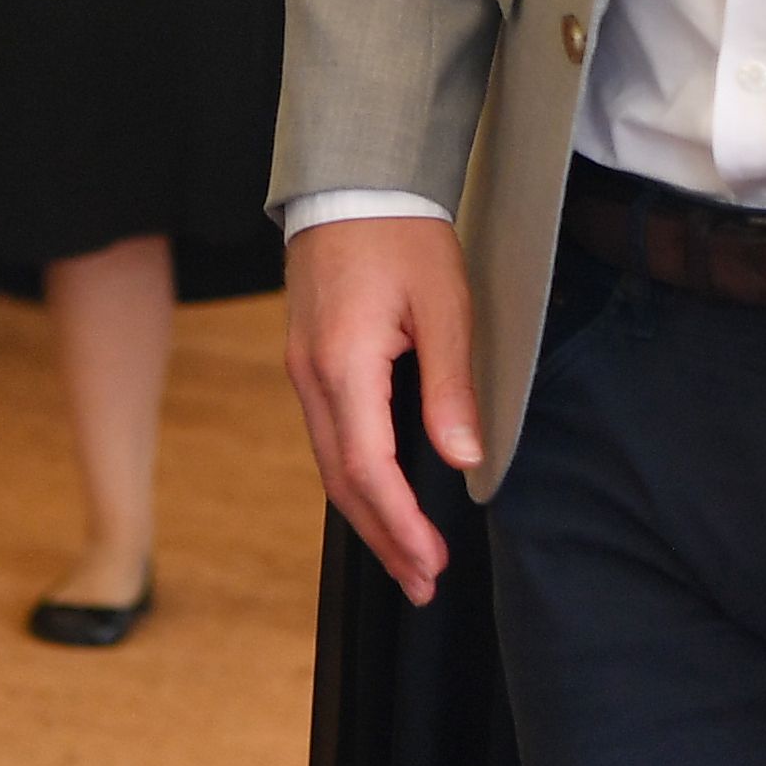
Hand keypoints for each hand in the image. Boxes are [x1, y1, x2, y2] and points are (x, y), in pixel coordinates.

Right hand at [284, 214, 478, 606]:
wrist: (351, 180)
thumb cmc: (401, 235)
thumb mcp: (444, 304)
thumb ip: (450, 386)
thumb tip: (461, 460)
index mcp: (344, 364)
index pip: (368, 469)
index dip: (400, 525)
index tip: (431, 563)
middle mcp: (311, 376)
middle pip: (341, 481)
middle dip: (383, 539)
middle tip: (422, 585)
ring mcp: (303, 370)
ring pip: (331, 464)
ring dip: (368, 516)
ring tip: (407, 559)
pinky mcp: (309, 362)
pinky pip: (329, 437)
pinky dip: (355, 479)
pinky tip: (382, 497)